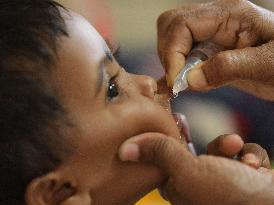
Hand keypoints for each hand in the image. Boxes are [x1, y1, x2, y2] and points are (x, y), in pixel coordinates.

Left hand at [119, 133, 273, 204]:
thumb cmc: (230, 195)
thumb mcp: (189, 171)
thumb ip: (160, 154)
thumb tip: (124, 149)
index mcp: (179, 188)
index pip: (163, 158)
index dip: (165, 138)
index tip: (171, 120)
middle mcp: (199, 187)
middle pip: (192, 152)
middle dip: (203, 139)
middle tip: (201, 127)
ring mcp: (223, 182)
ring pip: (219, 151)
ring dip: (229, 145)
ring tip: (237, 148)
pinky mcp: (245, 177)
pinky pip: (241, 155)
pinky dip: (249, 155)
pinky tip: (255, 165)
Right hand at [158, 0, 273, 100]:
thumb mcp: (266, 64)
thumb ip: (227, 68)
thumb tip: (189, 80)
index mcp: (230, 14)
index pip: (182, 24)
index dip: (172, 52)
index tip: (176, 81)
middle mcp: (216, 19)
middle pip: (171, 24)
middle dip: (168, 53)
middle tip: (178, 80)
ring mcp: (211, 34)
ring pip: (173, 38)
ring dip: (172, 62)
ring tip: (185, 83)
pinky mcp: (209, 51)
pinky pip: (183, 54)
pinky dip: (177, 70)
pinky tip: (185, 84)